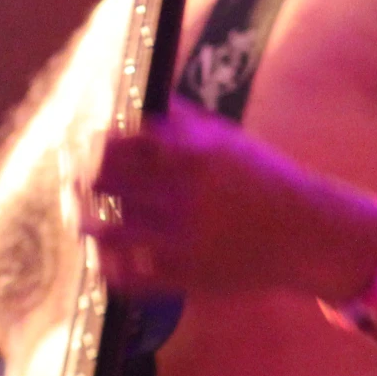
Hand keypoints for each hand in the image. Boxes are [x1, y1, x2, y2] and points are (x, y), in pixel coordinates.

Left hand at [78, 102, 376, 300]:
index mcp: (194, 156)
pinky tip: (103, 251)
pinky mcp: (181, 276)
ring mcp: (181, 240)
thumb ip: (181, 120)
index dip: (93, 143)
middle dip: (78, 179)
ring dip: (84, 220)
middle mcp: (183, 197)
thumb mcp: (227, 138)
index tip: (85, 143)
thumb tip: (137, 98)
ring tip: (80, 215)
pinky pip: (123, 272)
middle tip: (72, 178)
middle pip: (102, 183)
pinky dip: (105, 261)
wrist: (303, 232)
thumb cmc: (261, 177)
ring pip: (103, 230)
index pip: (119, 142)